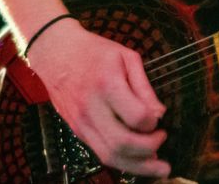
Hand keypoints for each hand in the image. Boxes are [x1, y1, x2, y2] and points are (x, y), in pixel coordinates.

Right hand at [24, 17, 170, 177]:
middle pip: (122, 143)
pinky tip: (138, 161)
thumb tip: (159, 113)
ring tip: (159, 167)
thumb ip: (144, 87)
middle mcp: (91, 108)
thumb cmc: (94, 52)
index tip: (160, 119)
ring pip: (110, 155)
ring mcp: (81, 122)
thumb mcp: (126, 57)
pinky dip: (122, 162)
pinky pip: (100, 153)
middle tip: (163, 139)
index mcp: (107, 84)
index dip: (153, 122)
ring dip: (138, 166)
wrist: (55, 52)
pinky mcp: (77, 131)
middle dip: (150, 149)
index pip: (136, 116)